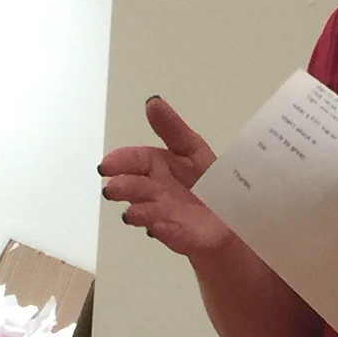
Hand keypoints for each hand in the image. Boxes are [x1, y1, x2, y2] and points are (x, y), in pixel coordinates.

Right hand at [99, 97, 233, 258]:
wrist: (230, 217)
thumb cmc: (208, 182)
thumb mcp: (194, 151)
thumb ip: (173, 129)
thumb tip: (151, 101)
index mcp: (160, 167)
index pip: (138, 160)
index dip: (122, 161)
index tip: (107, 165)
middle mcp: (157, 191)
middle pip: (136, 187)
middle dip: (123, 188)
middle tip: (111, 189)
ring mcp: (166, 214)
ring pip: (147, 213)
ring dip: (137, 212)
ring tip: (130, 214)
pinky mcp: (181, 235)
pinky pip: (171, 235)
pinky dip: (163, 231)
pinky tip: (156, 228)